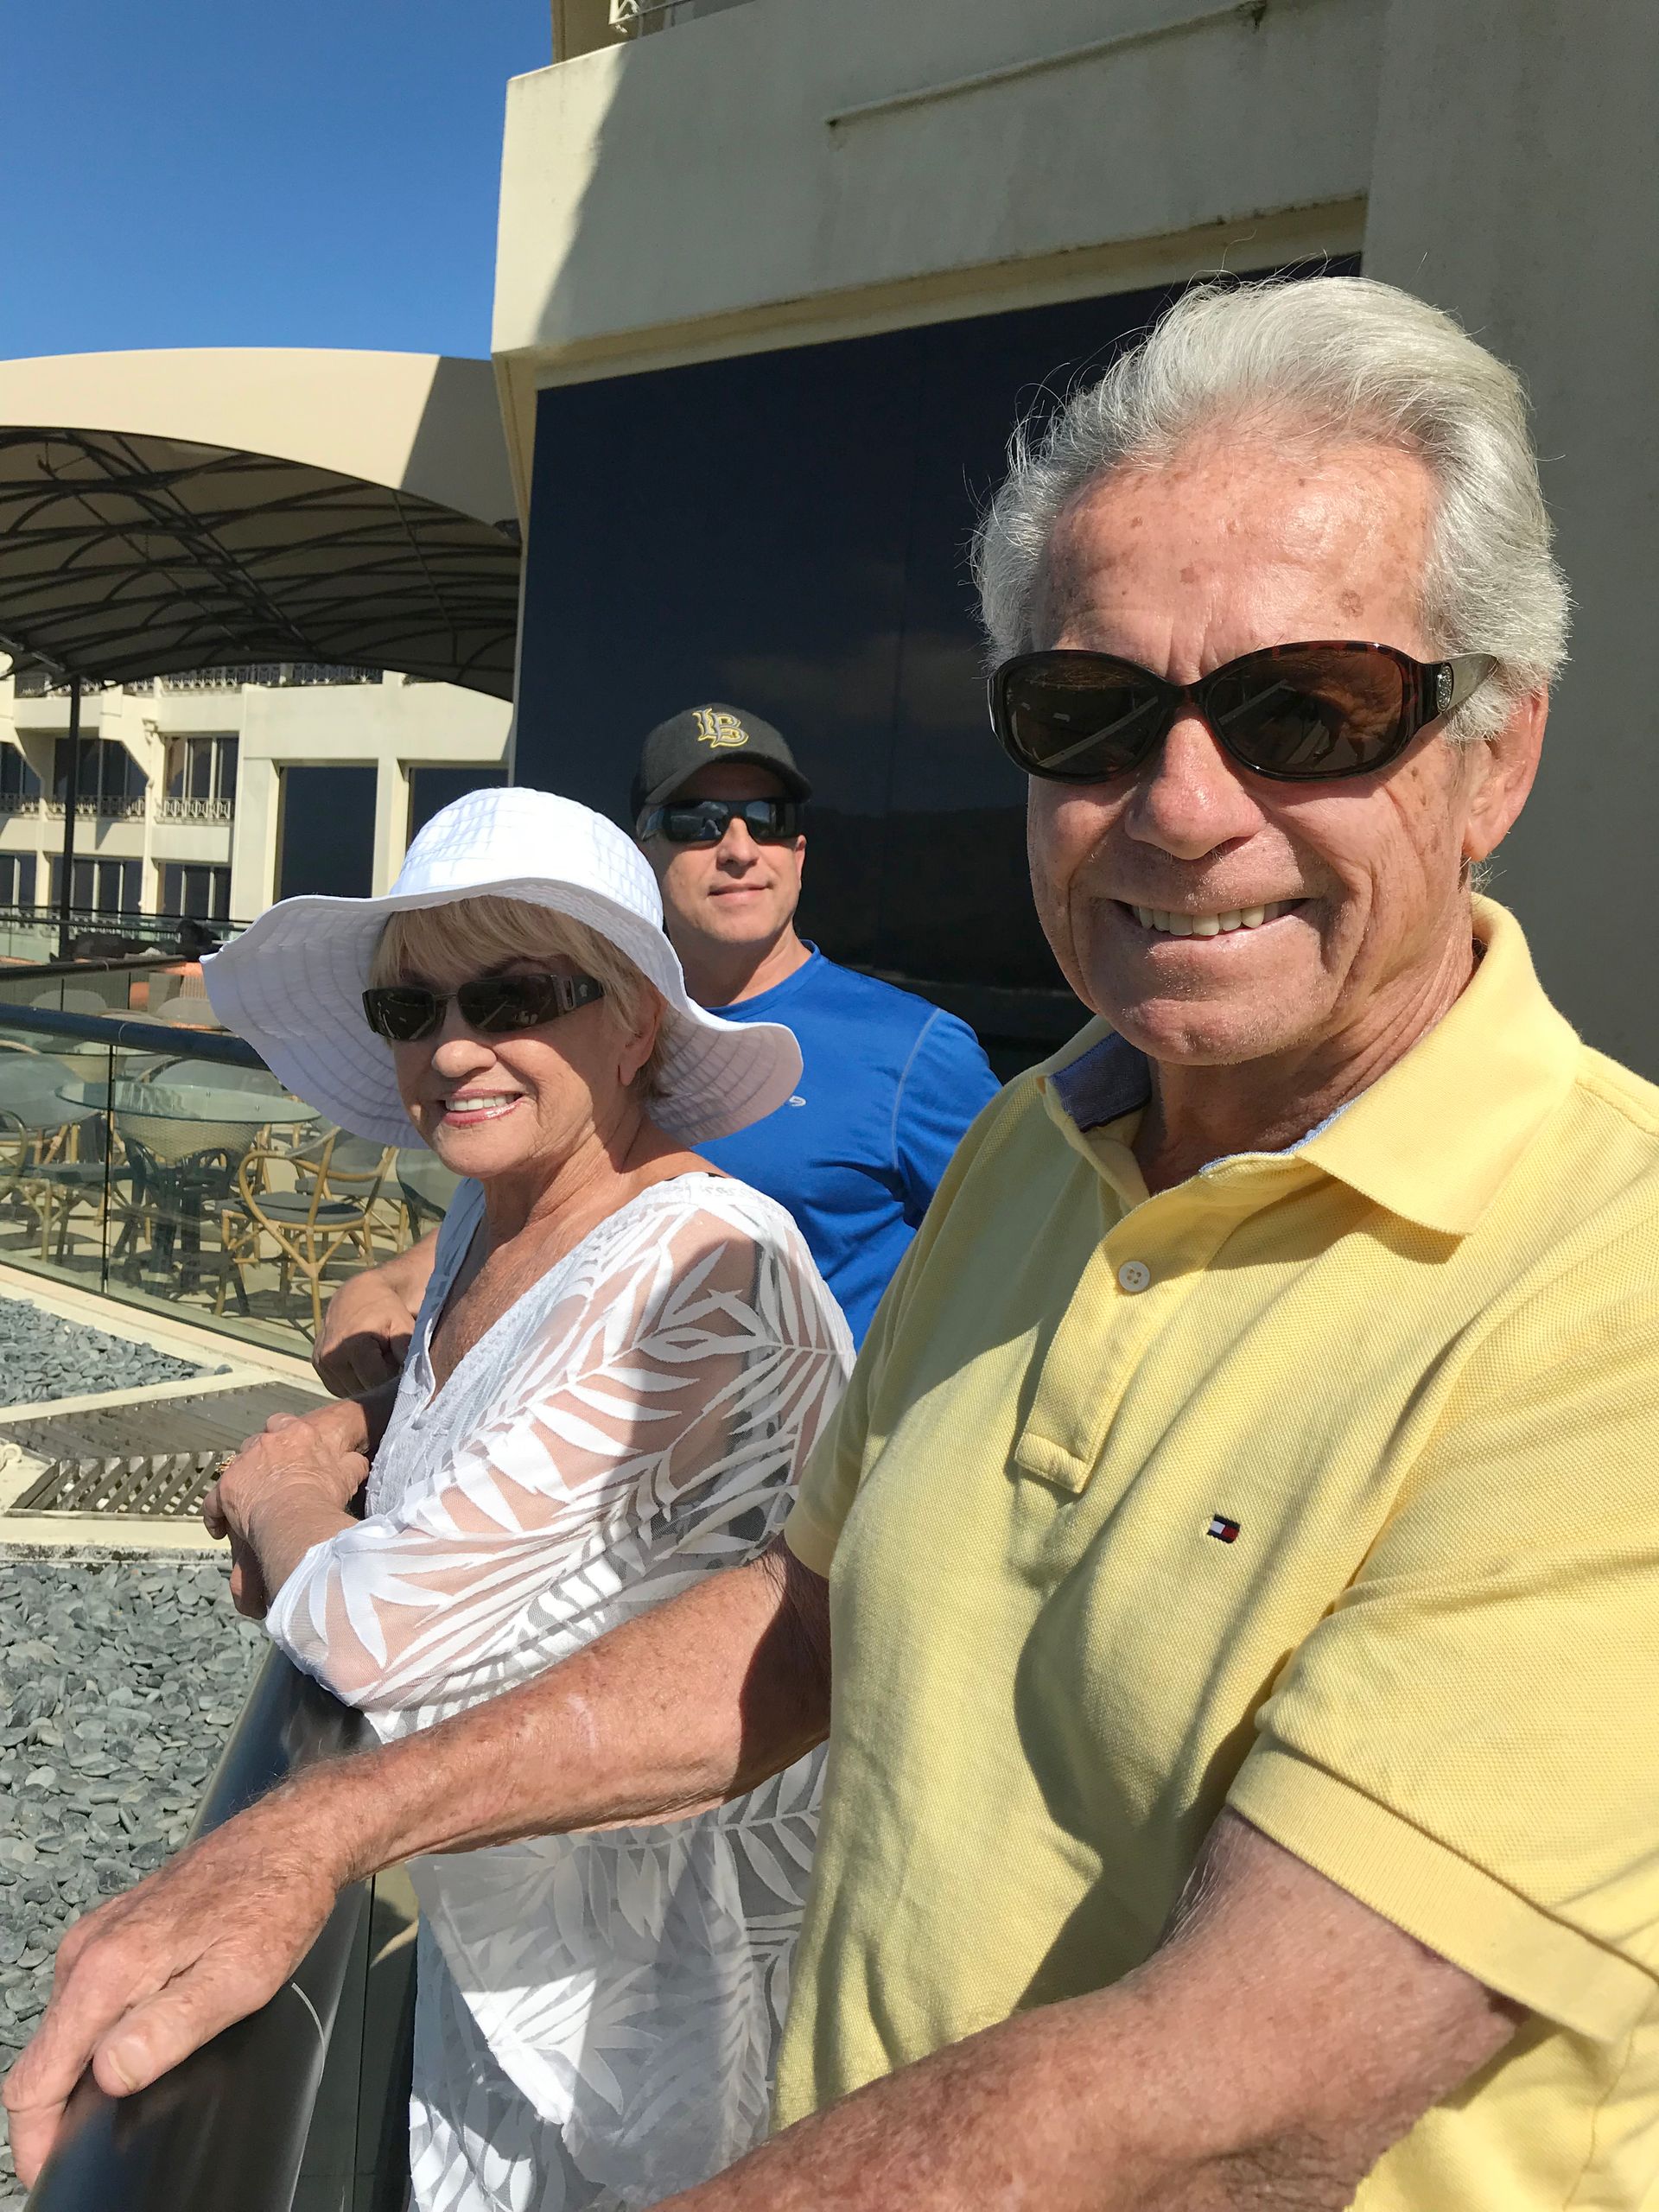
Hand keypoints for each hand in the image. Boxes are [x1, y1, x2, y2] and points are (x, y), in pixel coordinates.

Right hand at [2, 1786, 346, 2188]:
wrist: (293, 1837)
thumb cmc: (274, 1902)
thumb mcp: (236, 1980)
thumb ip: (167, 2029)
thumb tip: (108, 2075)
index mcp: (104, 1970)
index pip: (35, 2079)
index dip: (40, 2138)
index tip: (59, 2170)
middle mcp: (87, 1950)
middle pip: (46, 2058)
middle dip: (64, 2107)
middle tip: (111, 2134)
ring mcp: (99, 1936)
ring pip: (68, 2027)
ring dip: (86, 2066)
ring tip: (135, 2087)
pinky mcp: (118, 1929)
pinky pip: (90, 1997)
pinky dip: (104, 2029)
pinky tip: (146, 2036)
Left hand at [203, 1411, 368, 1617]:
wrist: (299, 1517)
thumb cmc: (325, 1495)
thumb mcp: (349, 1473)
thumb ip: (351, 1463)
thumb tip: (357, 1461)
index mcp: (296, 1433)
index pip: (284, 1423)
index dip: (284, 1435)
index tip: (289, 1449)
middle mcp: (266, 1442)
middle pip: (257, 1441)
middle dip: (261, 1455)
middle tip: (269, 1474)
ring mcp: (243, 1465)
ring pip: (234, 1467)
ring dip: (240, 1479)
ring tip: (246, 1499)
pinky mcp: (226, 1490)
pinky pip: (212, 1503)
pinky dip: (214, 1515)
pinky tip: (218, 1528)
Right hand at [313, 1268, 416, 1393]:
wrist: (357, 1294)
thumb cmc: (385, 1310)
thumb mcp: (402, 1324)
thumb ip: (408, 1350)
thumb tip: (414, 1378)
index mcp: (352, 1346)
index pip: (377, 1383)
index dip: (391, 1374)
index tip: (396, 1358)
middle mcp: (331, 1357)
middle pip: (363, 1390)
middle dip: (379, 1380)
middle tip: (385, 1356)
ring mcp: (321, 1363)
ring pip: (350, 1392)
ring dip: (365, 1382)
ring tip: (372, 1358)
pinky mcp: (317, 1366)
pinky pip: (339, 1387)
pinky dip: (353, 1381)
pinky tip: (360, 1364)